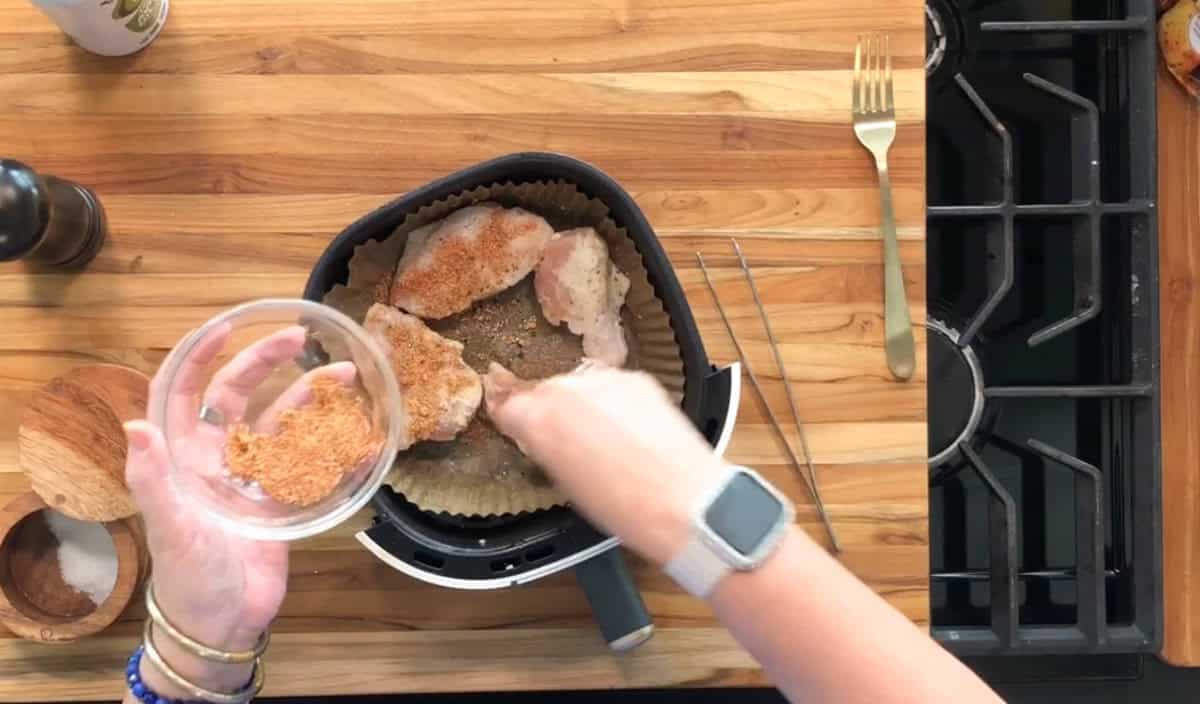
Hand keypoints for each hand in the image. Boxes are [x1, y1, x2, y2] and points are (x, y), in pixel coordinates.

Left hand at [125, 325, 353, 697]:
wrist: (225, 622)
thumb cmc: (190, 577)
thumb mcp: (171, 528)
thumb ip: (153, 479)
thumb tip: (134, 428)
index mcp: (182, 458)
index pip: (184, 391)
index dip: (201, 355)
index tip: (228, 324)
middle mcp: (215, 457)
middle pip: (237, 395)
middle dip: (266, 361)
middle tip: (300, 336)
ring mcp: (249, 476)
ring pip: (278, 421)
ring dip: (307, 396)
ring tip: (343, 374)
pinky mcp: (278, 498)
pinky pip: (304, 459)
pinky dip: (328, 441)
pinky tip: (354, 426)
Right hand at [485, 365, 723, 565]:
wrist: (681, 501)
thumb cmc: (624, 508)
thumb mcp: (565, 484)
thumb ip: (545, 449)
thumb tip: (542, 439)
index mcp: (538, 420)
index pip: (507, 406)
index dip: (514, 421)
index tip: (519, 430)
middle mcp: (566, 390)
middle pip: (543, 390)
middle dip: (549, 411)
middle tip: (565, 440)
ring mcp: (604, 381)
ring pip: (578, 384)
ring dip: (581, 403)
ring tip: (601, 435)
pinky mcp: (638, 379)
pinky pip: (612, 385)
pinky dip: (613, 400)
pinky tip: (626, 427)